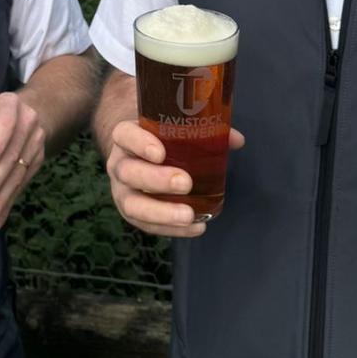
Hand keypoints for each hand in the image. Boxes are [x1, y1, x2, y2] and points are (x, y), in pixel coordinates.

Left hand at [0, 91, 44, 230]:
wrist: (25, 116)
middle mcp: (26, 122)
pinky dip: (9, 203)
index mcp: (8, 106)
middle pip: (13, 155)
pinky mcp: (38, 160)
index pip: (6, 122)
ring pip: (20, 173)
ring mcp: (35, 142)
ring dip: (2, 198)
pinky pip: (24, 184)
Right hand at [104, 119, 244, 239]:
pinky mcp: (131, 213)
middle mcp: (119, 163)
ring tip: (188, 215)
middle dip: (155, 180)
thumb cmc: (159, 138)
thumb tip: (236, 140)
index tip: (161, 153)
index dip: (139, 144)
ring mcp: (122, 190)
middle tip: (185, 183)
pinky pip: (146, 225)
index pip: (124, 135)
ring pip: (132, 204)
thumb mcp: (173, 128)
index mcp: (126, 136)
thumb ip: (203, 131)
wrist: (138, 153)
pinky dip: (171, 229)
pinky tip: (196, 227)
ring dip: (160, 212)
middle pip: (128, 172)